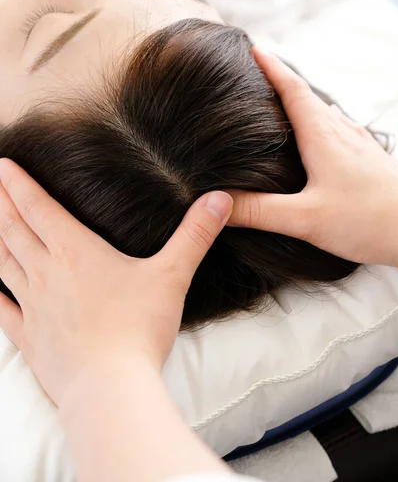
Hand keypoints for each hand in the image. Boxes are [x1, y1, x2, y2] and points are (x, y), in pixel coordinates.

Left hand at [0, 159, 232, 405]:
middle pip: (15, 230)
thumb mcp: (173, 275)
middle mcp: (47, 273)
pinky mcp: (29, 338)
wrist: (110, 388)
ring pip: (3, 263)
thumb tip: (220, 198)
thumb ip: (195, 234)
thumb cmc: (140, 328)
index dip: (19, 184)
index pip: (40, 208)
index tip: (3, 165)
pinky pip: (2, 310)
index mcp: (76, 252)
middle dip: (2, 203)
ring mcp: (34, 306)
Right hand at [228, 47, 397, 266]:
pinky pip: (337, 127)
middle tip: (256, 73)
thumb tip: (217, 202)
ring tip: (279, 103)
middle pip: (306, 95)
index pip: (292, 89)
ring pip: (323, 111)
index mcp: (322, 135)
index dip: (271, 67)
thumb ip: (258, 211)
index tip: (253, 48)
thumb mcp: (306, 219)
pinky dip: (318, 121)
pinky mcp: (368, 158)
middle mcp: (341, 131)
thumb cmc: (368, 221)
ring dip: (300, 101)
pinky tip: (317, 137)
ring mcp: (358, 143)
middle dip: (280, 80)